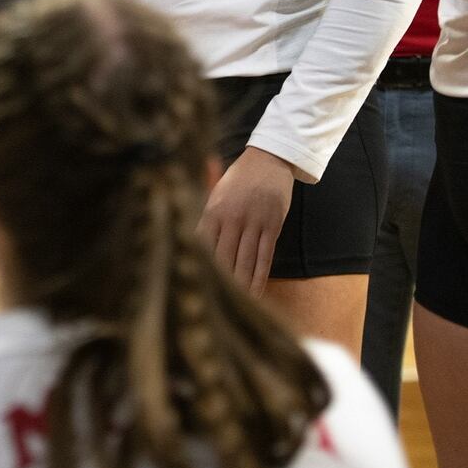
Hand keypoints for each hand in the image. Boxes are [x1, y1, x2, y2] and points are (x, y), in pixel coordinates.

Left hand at [198, 146, 294, 294]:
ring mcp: (253, 222)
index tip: (198, 287)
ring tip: (236, 306)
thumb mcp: (216, 195)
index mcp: (212, 211)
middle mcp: (231, 218)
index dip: (202, 268)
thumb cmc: (238, 180)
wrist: (267, 161)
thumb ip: (207, 220)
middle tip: (216, 305)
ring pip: (245, 260)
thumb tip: (195, 245)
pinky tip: (256, 291)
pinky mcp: (272, 226)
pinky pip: (265, 256)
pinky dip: (260, 276)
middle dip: (220, 282)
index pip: (203, 246)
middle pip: (223, 257)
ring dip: (241, 285)